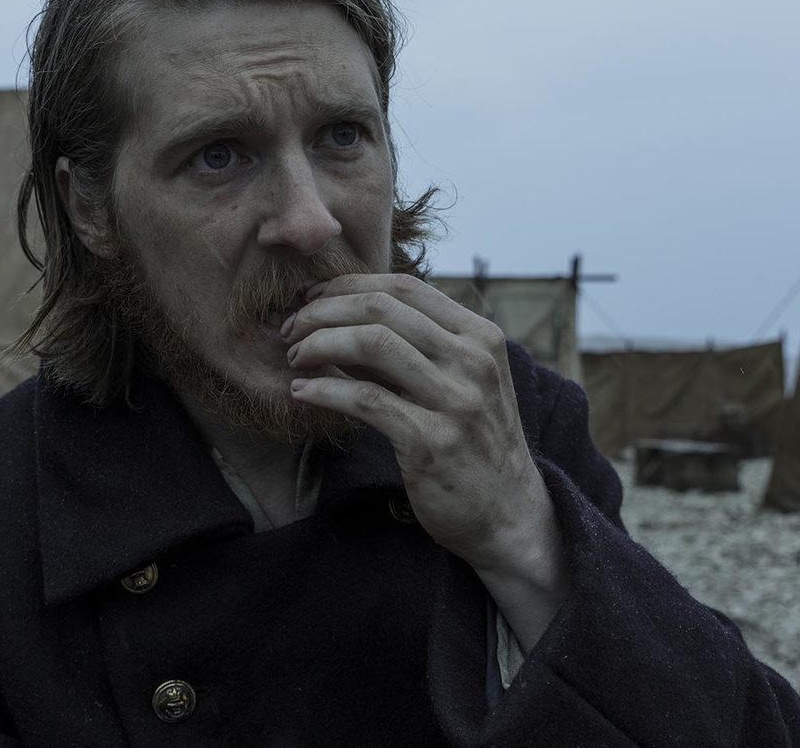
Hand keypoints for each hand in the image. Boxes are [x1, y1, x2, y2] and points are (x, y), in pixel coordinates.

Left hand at [283, 274, 561, 581]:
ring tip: (295, 357)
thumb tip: (339, 320)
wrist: (509, 514)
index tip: (311, 298)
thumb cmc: (475, 443)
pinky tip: (302, 392)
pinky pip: (365, 399)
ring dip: (319, 344)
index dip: (348, 285)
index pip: (405, 287)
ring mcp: (456, 401)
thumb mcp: (460, 383)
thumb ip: (412, 349)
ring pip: (372, 344)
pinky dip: (325, 389)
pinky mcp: (432, 441)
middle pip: (382, 309)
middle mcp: (473, 361)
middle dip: (324, 312)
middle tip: (291, 329)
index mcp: (480, 336)